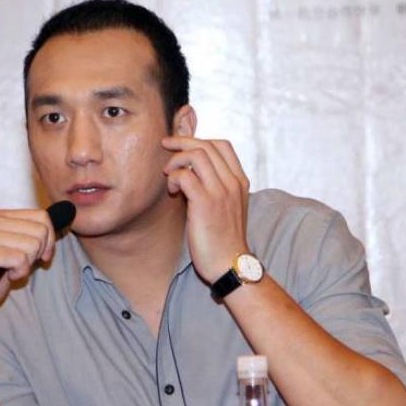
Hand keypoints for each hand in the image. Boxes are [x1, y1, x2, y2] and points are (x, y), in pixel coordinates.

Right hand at [0, 209, 54, 333]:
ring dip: (27, 264)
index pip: (42, 217)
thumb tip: (68, 212)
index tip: (41, 254)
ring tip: (11, 268)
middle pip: (41, 231)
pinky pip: (21, 259)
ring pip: (33, 245)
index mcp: (2, 216)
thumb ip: (37, 233)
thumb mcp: (21, 247)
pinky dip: (19, 272)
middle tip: (21, 264)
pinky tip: (6, 275)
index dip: (49, 239)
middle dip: (38, 252)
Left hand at [162, 137, 249, 282]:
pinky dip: (174, 178)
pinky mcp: (205, 203)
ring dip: (176, 160)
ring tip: (169, 175)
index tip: (181, 146)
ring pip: (196, 155)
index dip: (198, 140)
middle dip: (181, 142)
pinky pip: (185, 175)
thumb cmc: (223, 240)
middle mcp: (233, 182)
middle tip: (165, 148)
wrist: (229, 265)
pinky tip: (172, 191)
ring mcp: (220, 191)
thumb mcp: (227, 208)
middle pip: (206, 145)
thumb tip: (191, 174)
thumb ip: (216, 188)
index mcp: (240, 182)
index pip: (222, 145)